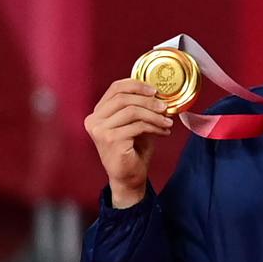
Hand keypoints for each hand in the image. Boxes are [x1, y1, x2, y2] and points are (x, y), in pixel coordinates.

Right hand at [84, 79, 173, 207]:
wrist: (128, 176)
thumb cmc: (133, 149)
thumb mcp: (135, 123)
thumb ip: (139, 107)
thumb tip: (158, 93)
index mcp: (98, 113)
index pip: (115, 88)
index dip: (136, 85)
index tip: (155, 90)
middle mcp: (94, 120)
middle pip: (124, 98)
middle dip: (149, 101)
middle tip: (165, 107)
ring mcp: (100, 130)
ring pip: (132, 111)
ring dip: (155, 115)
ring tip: (168, 122)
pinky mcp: (111, 140)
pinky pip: (137, 126)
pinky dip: (154, 126)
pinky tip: (164, 132)